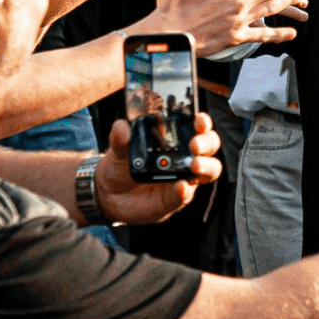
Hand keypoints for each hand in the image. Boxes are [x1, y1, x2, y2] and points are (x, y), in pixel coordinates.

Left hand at [95, 114, 220, 224]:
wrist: (109, 195)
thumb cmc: (120, 167)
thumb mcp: (117, 151)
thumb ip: (120, 139)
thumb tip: (122, 126)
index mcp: (175, 141)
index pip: (197, 128)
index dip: (203, 123)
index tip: (200, 119)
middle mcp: (185, 158)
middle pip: (209, 148)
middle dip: (207, 143)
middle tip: (195, 144)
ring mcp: (184, 179)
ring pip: (209, 171)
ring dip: (206, 166)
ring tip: (194, 165)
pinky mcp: (176, 199)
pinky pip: (186, 195)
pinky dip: (185, 190)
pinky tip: (180, 186)